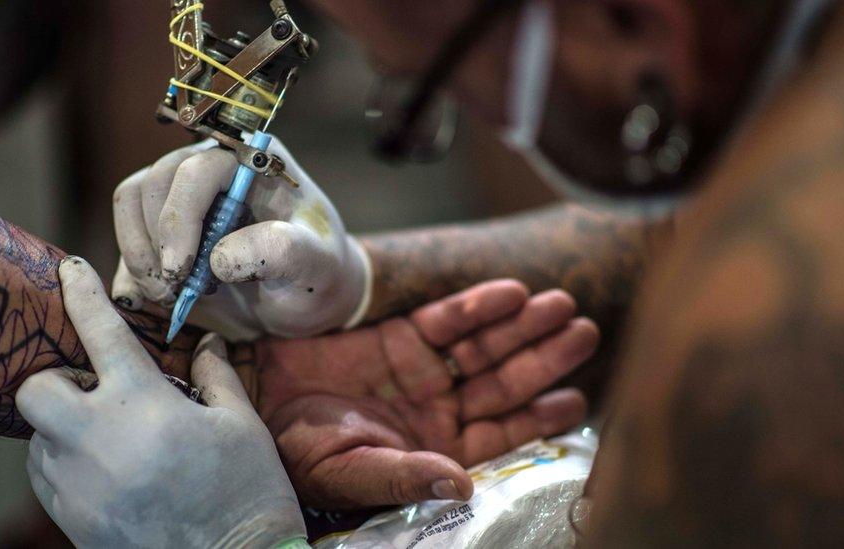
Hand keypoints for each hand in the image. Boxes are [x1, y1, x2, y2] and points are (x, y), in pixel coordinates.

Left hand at [17, 257, 304, 547]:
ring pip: (38, 435)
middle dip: (56, 379)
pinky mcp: (71, 520)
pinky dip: (66, 460)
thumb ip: (214, 375)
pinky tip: (107, 466)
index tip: (70, 271)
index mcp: (142, 405)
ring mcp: (77, 485)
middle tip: (97, 389)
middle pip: (34, 389)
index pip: (98, 331)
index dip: (82, 293)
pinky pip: (47, 475)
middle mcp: (96, 441)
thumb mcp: (240, 424)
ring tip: (112, 434)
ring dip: (65, 423)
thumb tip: (206, 341)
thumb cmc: (246, 490)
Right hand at [111, 137, 369, 339]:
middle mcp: (213, 166)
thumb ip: (282, 251)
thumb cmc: (318, 274)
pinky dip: (130, 269)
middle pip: (153, 184)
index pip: (196, 170)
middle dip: (154, 242)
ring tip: (168, 295)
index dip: (178, 219)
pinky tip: (153, 300)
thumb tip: (219, 257)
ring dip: (138, 254)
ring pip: (130, 202)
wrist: (307, 298)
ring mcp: (184, 193)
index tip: (179, 271)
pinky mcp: (165, 225)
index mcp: (253, 162)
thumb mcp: (316, 266)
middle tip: (174, 291)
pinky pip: (128, 234)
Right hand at [251, 280, 598, 508]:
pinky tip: (512, 294)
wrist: (259, 404)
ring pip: (486, 347)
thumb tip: (460, 487)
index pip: (503, 432)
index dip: (540, 416)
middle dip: (545, 359)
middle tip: (584, 333)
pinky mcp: (402, 336)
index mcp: (437, 447)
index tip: (576, 399)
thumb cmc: (302, 452)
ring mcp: (424, 369)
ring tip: (561, 306)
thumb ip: (406, 479)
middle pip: (505, 382)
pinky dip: (479, 307)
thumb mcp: (353, 474)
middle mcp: (439, 407)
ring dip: (523, 327)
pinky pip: (448, 319)